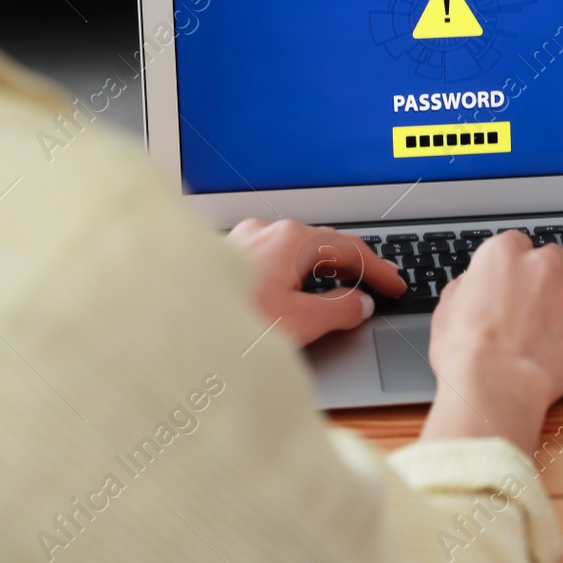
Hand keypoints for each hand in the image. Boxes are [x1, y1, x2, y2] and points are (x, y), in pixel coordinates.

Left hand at [229, 218, 406, 346]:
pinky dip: (293, 274)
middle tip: (375, 286)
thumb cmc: (226, 324)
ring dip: (321, 270)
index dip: (379, 270)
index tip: (396, 285)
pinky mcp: (223, 257)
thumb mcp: (300, 323)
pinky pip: (271, 260)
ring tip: (340, 291)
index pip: (351, 250)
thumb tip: (359, 303)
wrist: (167, 330)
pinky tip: (294, 292)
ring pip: (294, 252)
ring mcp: (242, 241)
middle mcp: (266, 231)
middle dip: (352, 266)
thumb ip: (339, 310)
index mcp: (291, 239)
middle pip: (323, 245)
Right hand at [421, 231, 562, 452]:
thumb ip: (464, 289)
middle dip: (547, 272)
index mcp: (501, 256)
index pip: (515, 243)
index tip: (513, 276)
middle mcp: (540, 265)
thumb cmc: (466, 352)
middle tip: (539, 295)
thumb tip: (469, 287)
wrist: (494, 384)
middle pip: (553, 255)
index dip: (514, 262)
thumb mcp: (447, 311)